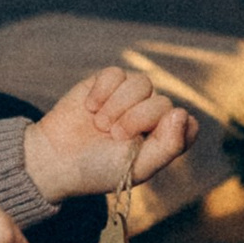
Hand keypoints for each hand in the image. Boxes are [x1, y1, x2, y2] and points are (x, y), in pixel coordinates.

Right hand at [21, 65, 198, 203]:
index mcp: (163, 139)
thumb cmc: (98, 169)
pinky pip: (116, 73)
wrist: (56, 159)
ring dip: (117, 106)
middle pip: (162, 102)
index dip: (170, 130)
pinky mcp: (107, 83)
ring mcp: (130, 98)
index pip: (187, 124)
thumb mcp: (138, 167)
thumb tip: (182, 113)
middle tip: (112, 137)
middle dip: (134, 120)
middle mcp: (151, 116)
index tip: (146, 142)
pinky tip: (90, 108)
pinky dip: (101, 92)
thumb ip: (169, 145)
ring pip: (141, 83)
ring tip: (100, 125)